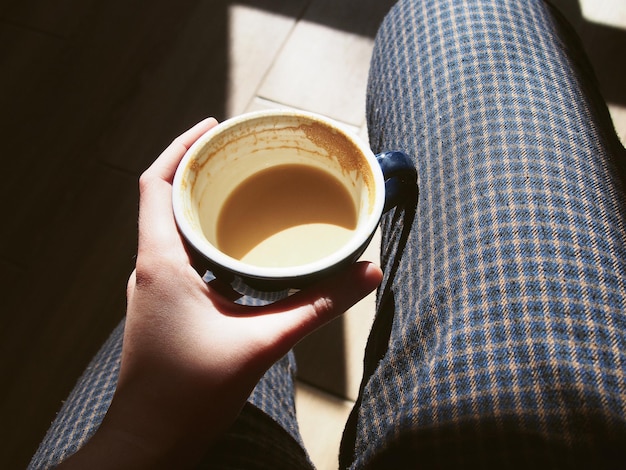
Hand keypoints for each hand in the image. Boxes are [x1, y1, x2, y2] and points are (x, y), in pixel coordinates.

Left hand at [60, 118, 381, 468]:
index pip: (155, 184)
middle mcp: (149, 268)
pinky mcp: (162, 306)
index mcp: (160, 263)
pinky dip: (202, 235)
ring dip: (198, 202)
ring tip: (239, 188)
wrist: (150, 442)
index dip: (180, 147)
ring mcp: (153, 288)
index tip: (212, 125)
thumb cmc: (191, 395)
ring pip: (169, 226)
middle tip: (236, 152)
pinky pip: (178, 253)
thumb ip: (318, 306)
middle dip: (195, 168)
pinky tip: (234, 246)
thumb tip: (366, 274)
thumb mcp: (262, 343)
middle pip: (162, 198)